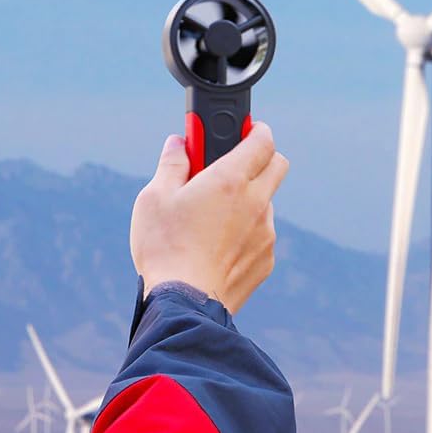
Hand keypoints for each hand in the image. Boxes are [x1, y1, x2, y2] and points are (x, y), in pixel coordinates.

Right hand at [130, 123, 287, 312]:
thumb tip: (179, 144)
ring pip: (267, 202)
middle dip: (260, 157)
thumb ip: (172, 164)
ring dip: (249, 198)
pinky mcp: (265, 261)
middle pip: (277, 165)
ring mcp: (265, 234)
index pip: (262, 139)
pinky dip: (247, 231)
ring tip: (212, 214)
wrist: (184, 303)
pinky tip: (216, 245)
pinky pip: (262, 235)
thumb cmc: (165, 247)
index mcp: (230, 180)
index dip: (254, 129)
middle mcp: (256, 202)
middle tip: (230, 165)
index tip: (242, 130)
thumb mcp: (154, 197)